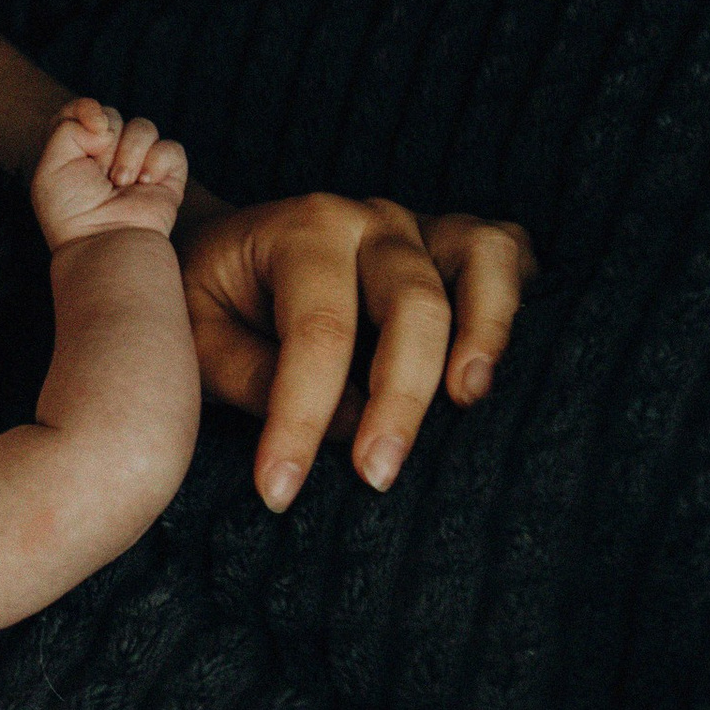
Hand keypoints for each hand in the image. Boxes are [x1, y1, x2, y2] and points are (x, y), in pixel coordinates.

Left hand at [33, 97, 187, 250]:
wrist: (105, 241)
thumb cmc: (73, 212)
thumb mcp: (50, 167)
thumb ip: (66, 127)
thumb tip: (103, 123)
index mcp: (76, 150)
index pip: (82, 108)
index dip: (87, 109)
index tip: (93, 126)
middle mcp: (107, 153)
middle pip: (113, 115)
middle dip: (106, 141)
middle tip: (100, 174)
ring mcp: (138, 162)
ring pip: (143, 126)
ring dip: (129, 154)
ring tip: (121, 184)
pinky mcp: (167, 175)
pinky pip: (170, 147)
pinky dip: (156, 163)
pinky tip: (144, 185)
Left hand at [179, 193, 537, 510]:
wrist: (219, 251)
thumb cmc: (205, 301)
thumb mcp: (195, 337)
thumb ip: (257, 378)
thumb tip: (347, 425)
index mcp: (301, 229)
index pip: (318, 330)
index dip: (304, 417)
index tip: (280, 490)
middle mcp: (369, 219)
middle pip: (412, 304)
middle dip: (399, 399)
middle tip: (375, 477)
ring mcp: (419, 225)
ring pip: (480, 261)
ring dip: (484, 332)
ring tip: (468, 403)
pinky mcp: (452, 242)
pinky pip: (505, 253)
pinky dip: (514, 299)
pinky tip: (497, 363)